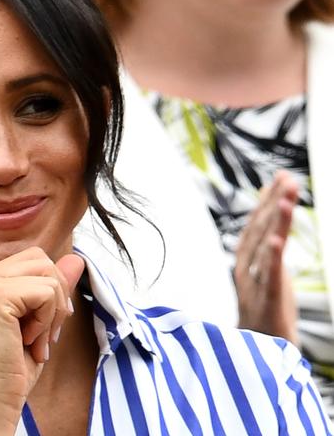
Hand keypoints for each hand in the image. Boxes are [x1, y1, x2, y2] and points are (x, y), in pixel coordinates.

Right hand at [0, 247, 84, 434]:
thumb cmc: (13, 365)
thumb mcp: (40, 320)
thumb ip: (54, 287)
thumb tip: (77, 259)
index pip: (35, 259)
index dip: (50, 291)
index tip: (42, 326)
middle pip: (43, 261)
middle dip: (56, 298)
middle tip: (42, 334)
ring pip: (48, 275)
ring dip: (53, 313)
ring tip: (34, 339)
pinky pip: (46, 293)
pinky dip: (48, 321)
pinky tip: (28, 341)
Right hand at [234, 170, 298, 344]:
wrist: (254, 356)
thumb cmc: (262, 315)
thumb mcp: (266, 278)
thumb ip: (268, 252)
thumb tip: (273, 228)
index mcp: (247, 263)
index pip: (257, 226)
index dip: (267, 201)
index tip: (280, 178)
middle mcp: (247, 270)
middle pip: (260, 231)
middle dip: (274, 203)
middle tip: (287, 178)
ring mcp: (255, 285)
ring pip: (264, 249)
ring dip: (274, 223)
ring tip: (285, 199)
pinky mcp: (267, 303)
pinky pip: (268, 278)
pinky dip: (271, 259)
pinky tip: (277, 242)